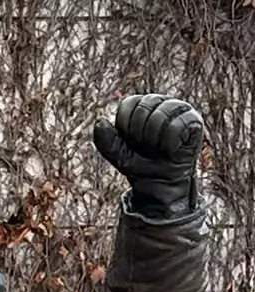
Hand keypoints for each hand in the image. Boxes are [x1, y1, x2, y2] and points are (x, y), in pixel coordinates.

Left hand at [93, 94, 204, 216]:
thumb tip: (100, 122)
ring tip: (160, 148)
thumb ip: (108, 142)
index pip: (129, 103)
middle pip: (144, 107)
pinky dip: (170, 142)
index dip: (126, 126)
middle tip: (148, 147)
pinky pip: (178, 125)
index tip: (132, 142)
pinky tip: (172, 148)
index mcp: (141, 107)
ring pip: (161, 115)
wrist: (162, 185)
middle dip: (140, 134)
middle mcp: (161, 103)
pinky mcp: (195, 121)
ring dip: (155, 138)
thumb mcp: (120, 156)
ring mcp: (180, 109)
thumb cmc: (142, 165)